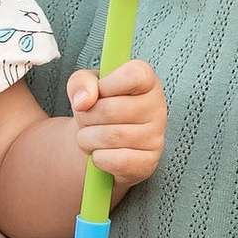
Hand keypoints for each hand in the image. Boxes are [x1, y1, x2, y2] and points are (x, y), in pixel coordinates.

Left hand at [66, 54, 166, 191]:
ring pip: (111, 137)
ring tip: (90, 136)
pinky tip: (100, 154)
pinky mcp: (148, 163)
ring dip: (87, 139)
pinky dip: (98, 158)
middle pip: (112, 110)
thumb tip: (84, 100)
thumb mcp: (85, 87)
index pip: (134, 75)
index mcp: (147, 82)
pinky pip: (117, 161)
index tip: (99, 91)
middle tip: (86, 118)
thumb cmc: (99, 109)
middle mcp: (157, 108)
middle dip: (87, 116)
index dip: (108, 84)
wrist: (101, 143)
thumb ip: (80, 83)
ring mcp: (155, 137)